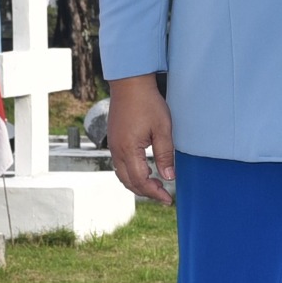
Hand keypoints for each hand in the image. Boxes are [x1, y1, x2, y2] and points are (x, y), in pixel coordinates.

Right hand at [107, 73, 175, 204]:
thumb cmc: (147, 103)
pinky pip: (120, 165)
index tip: (168, 199)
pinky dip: (131, 173)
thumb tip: (169, 177)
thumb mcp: (162, 129)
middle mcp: (117, 151)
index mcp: (129, 150)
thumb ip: (165, 155)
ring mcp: (113, 146)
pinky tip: (144, 169)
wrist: (129, 83)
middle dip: (146, 191)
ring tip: (155, 184)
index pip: (141, 181)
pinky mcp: (113, 140)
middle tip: (163, 194)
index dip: (155, 193)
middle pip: (129, 182)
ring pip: (122, 175)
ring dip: (138, 183)